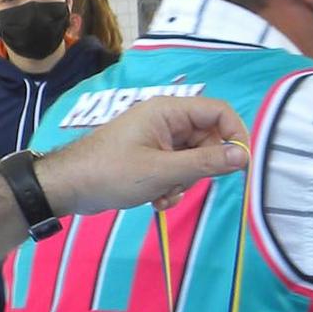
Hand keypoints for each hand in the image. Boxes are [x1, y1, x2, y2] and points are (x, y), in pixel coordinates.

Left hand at [36, 95, 250, 217]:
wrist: (68, 187)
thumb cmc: (111, 172)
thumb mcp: (163, 171)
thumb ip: (206, 163)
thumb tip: (244, 157)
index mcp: (168, 111)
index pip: (219, 111)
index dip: (235, 135)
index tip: (240, 164)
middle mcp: (166, 120)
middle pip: (209, 139)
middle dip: (202, 168)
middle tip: (183, 183)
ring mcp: (158, 139)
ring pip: (194, 159)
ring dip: (185, 182)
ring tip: (162, 194)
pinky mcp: (151, 157)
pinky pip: (178, 169)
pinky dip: (173, 186)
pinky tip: (156, 200)